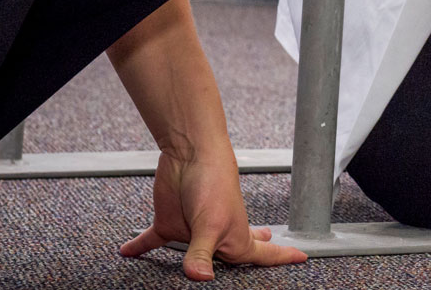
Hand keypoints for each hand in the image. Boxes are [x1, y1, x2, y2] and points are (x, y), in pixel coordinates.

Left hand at [119, 152, 306, 280]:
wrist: (188, 154)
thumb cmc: (213, 184)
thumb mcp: (209, 225)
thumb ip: (201, 253)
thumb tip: (200, 278)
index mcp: (237, 241)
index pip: (264, 256)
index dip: (283, 258)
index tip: (301, 257)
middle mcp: (217, 240)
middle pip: (232, 260)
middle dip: (243, 266)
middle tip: (256, 271)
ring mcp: (193, 233)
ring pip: (192, 256)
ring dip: (191, 265)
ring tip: (199, 273)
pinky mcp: (170, 223)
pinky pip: (154, 242)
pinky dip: (140, 247)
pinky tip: (129, 252)